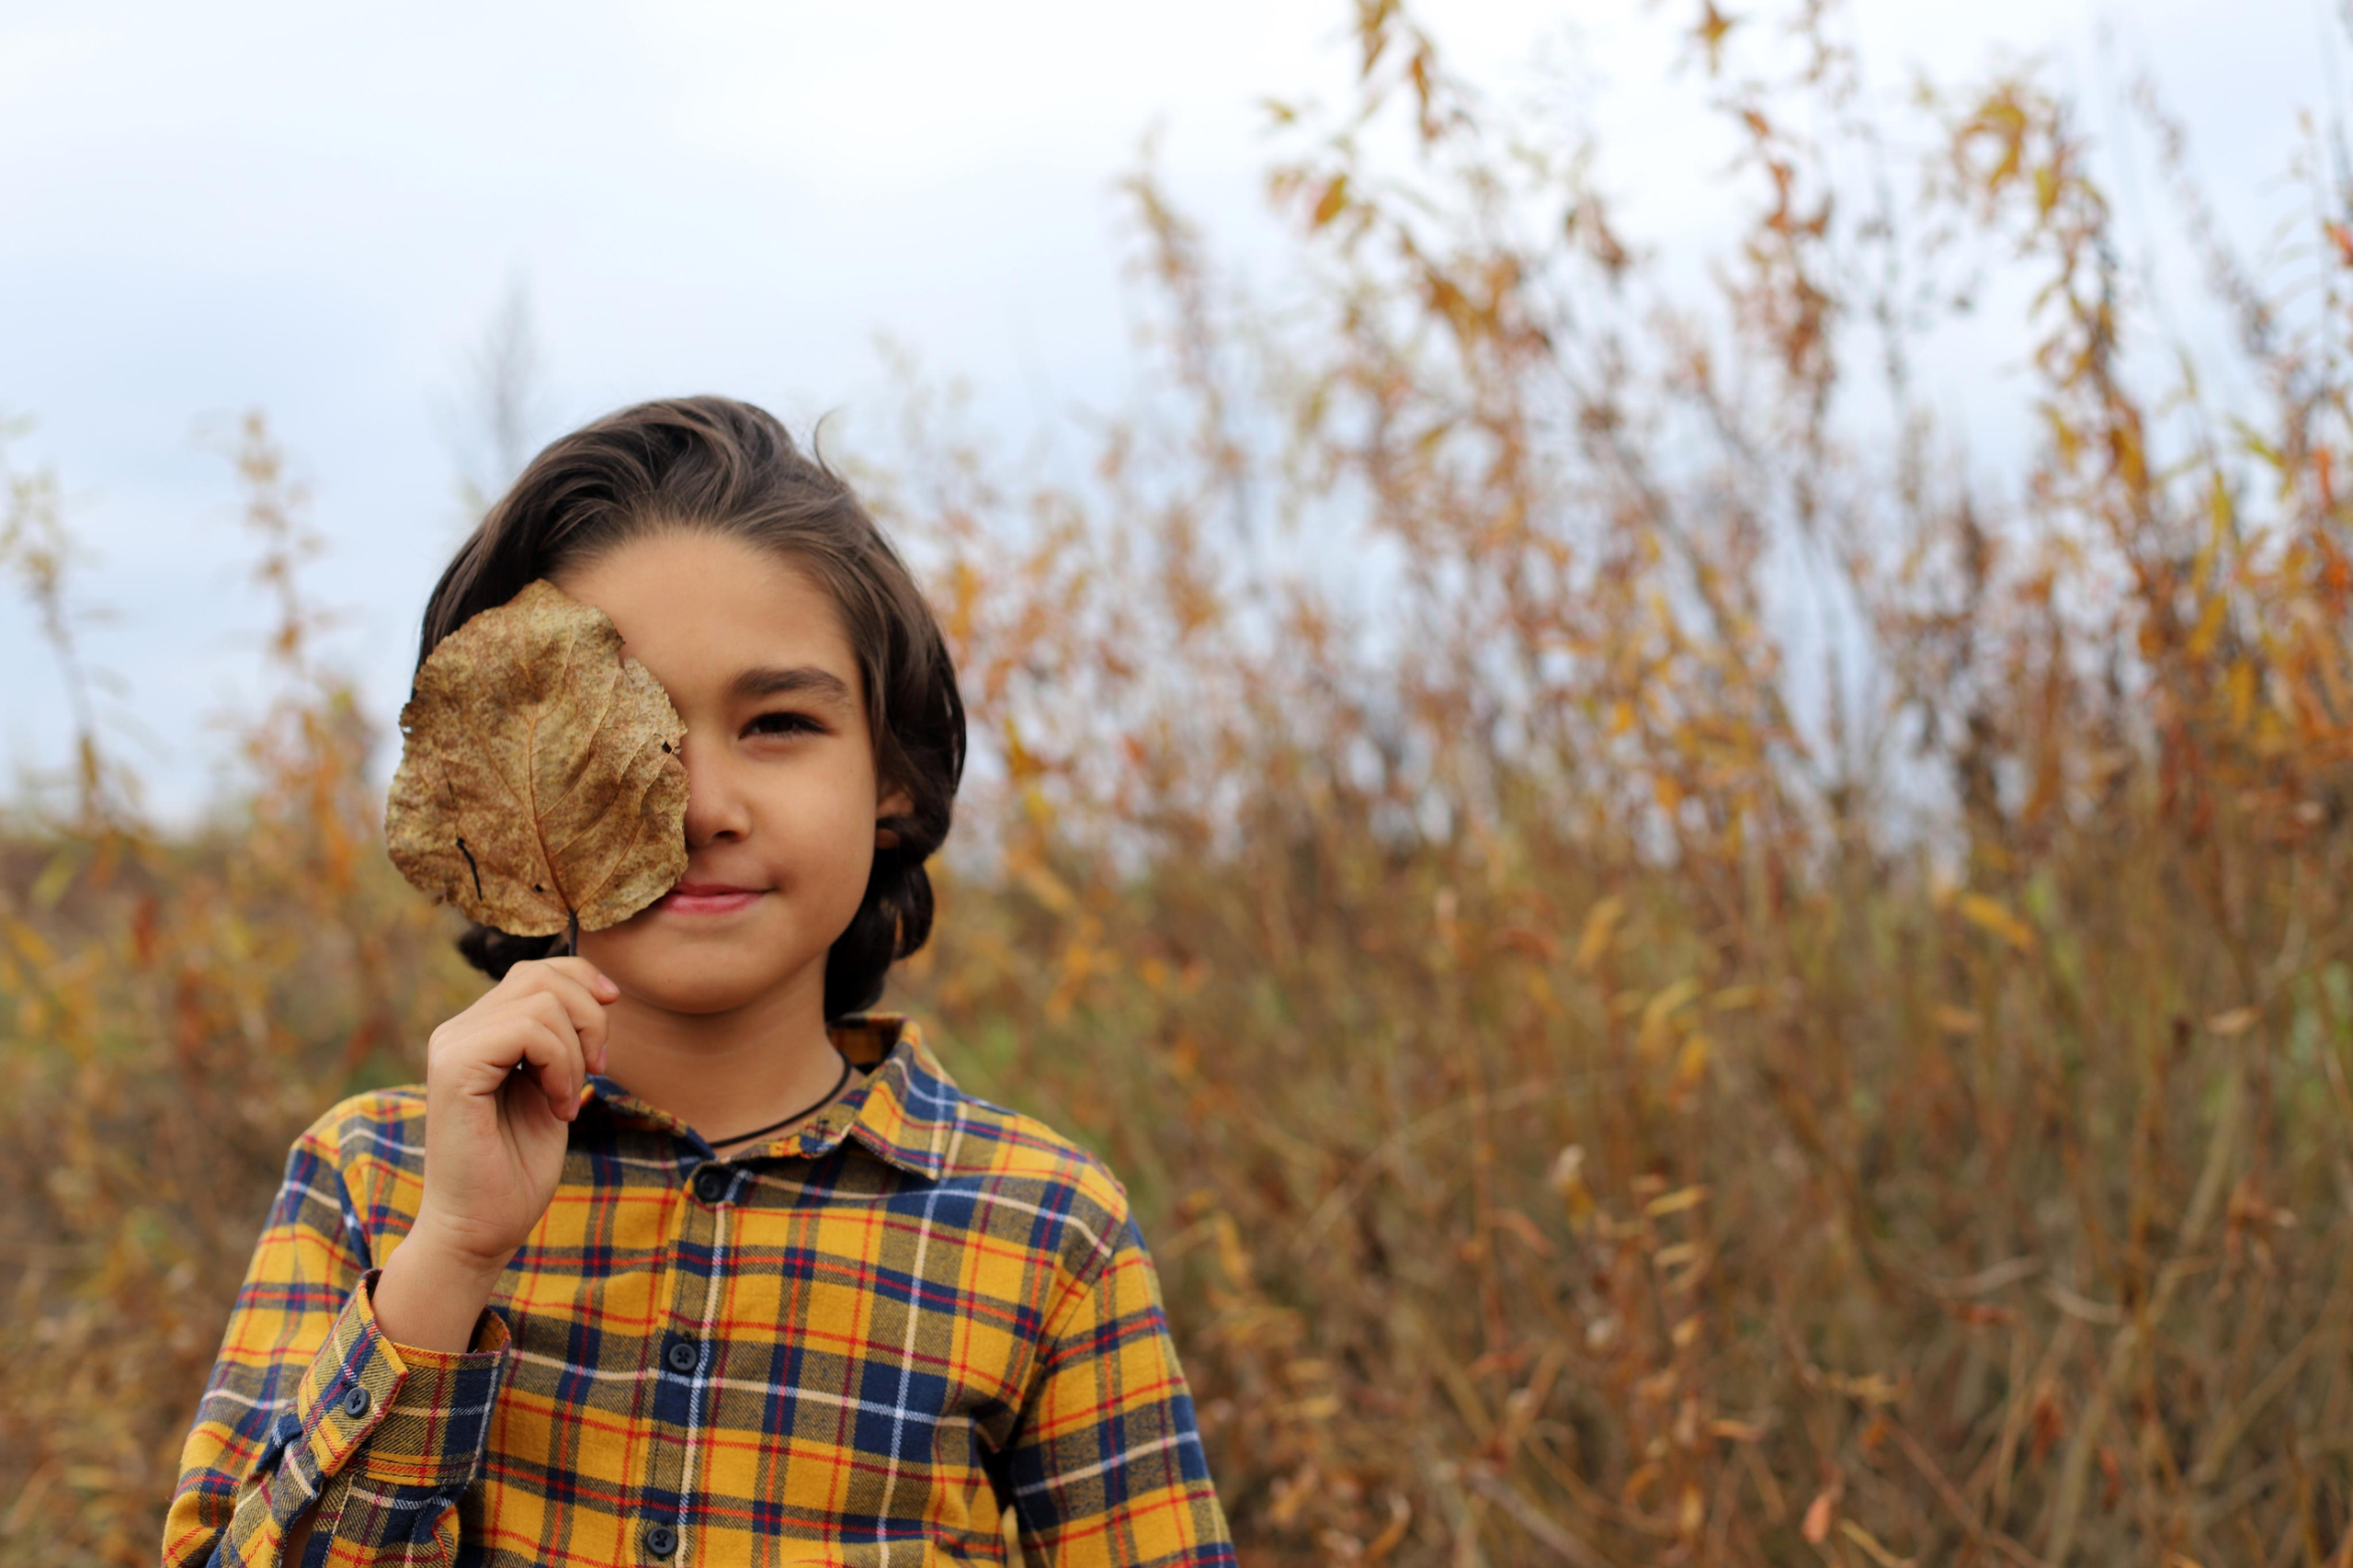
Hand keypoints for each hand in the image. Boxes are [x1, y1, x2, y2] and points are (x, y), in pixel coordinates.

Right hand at [374, 957, 616, 1350]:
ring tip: (569, 1098)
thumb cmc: (517, 1168)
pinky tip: (558, 1106)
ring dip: (576, 1051)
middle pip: (542, 977)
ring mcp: (450, 1046)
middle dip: (591, 1018)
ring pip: (541, 1001)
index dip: (583, 980)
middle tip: (596, 1072)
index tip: (614, 1011)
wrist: (481, 1227)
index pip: (536, 971)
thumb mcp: (553, 1087)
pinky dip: (560, 1064)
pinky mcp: (454, 1068)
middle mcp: (456, 1031)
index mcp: (477, 1032)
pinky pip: (527, 1029)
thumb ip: (560, 1039)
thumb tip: (600, 990)